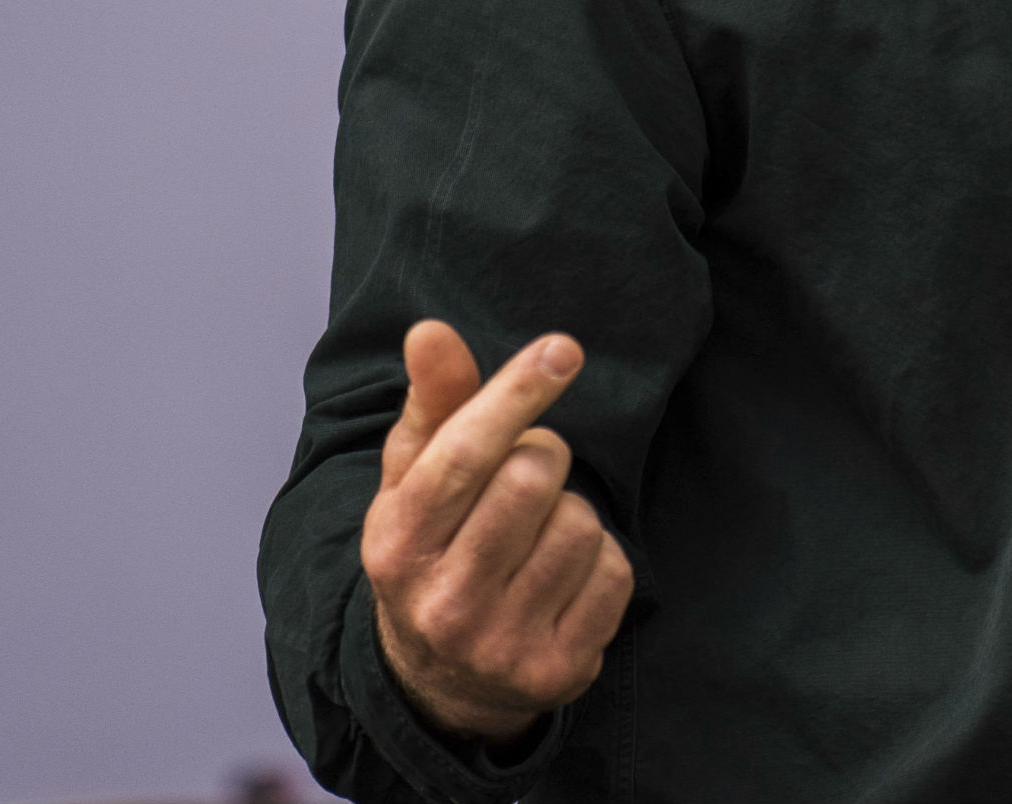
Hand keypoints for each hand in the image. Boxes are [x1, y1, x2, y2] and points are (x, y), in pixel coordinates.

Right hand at [362, 320, 635, 743]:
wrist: (440, 681)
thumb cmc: (434, 550)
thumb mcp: (413, 481)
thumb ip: (430, 404)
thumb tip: (430, 331)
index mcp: (397, 544)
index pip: (463, 453)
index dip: (517, 393)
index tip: (562, 350)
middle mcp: (443, 602)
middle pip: (532, 477)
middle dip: (543, 456)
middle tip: (527, 475)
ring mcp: (501, 644)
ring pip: (580, 524)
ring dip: (572, 511)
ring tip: (538, 533)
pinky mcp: (558, 671)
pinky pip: (615, 573)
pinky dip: (602, 561)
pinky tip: (564, 577)